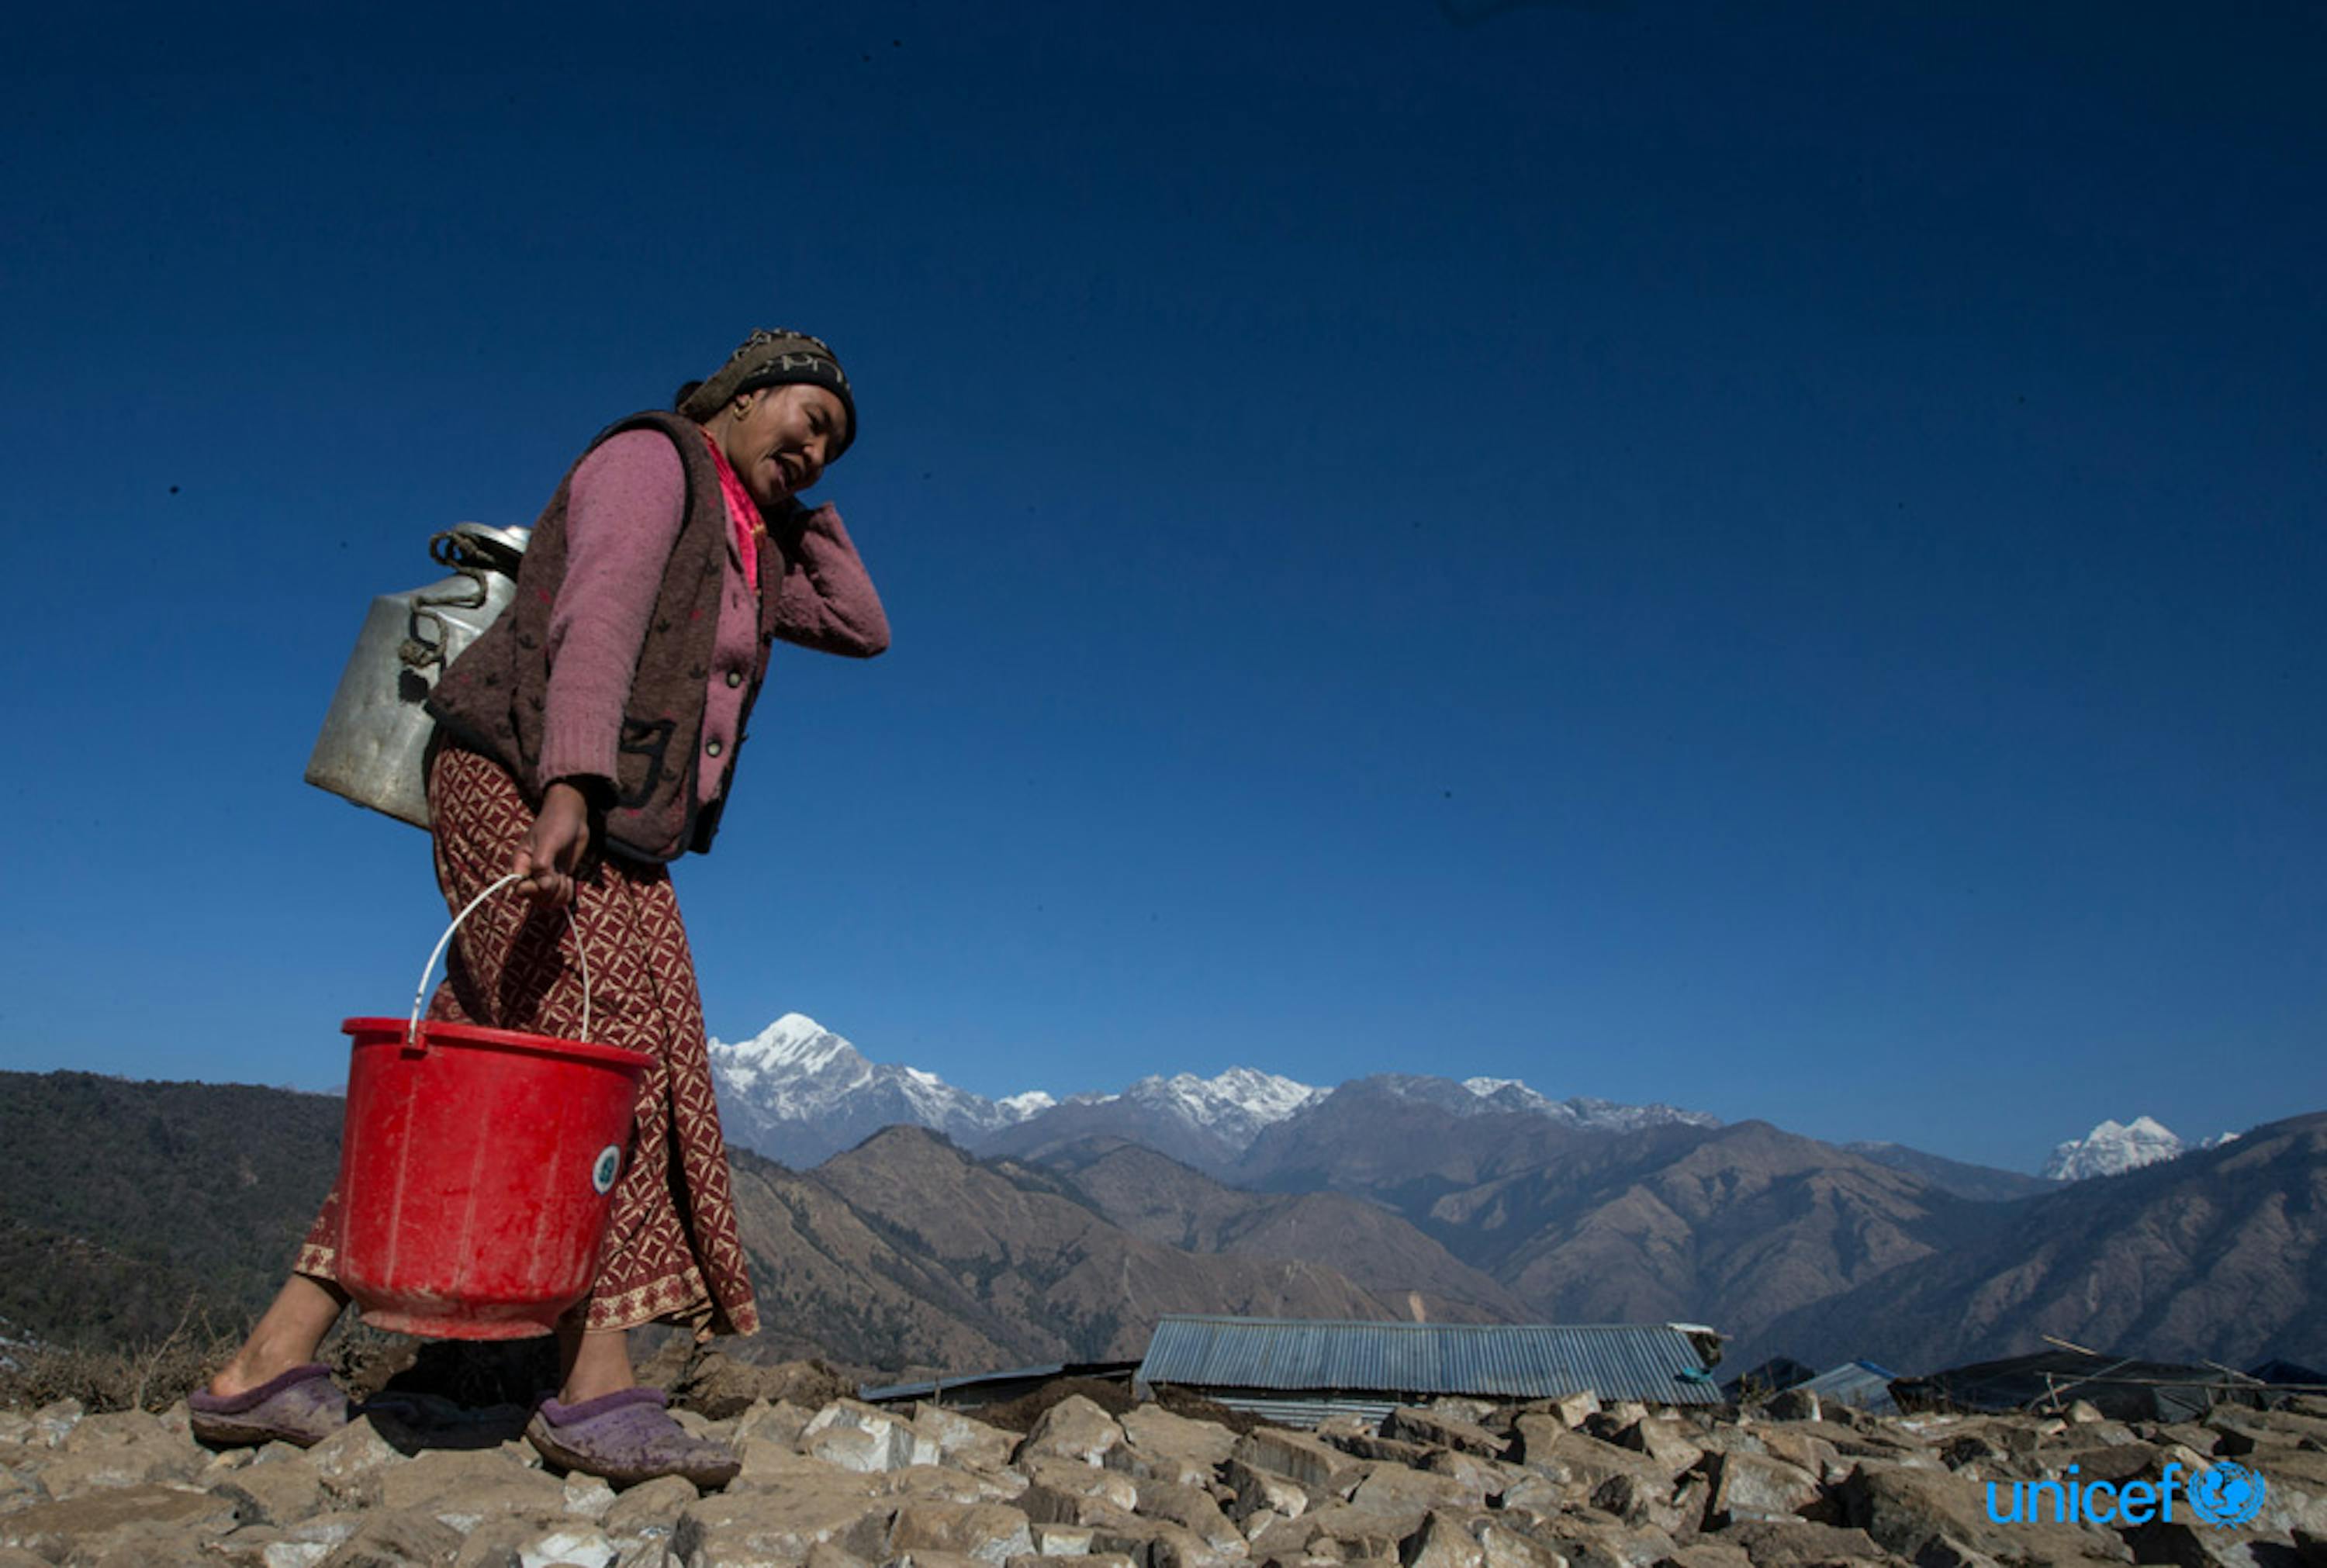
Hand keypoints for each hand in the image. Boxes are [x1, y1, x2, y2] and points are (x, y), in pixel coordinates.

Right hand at [513, 780, 592, 904]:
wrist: (572, 816)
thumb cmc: (556, 824)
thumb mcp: (548, 842)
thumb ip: (542, 865)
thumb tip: (543, 887)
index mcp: (520, 863)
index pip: (519, 889)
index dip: (533, 890)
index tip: (546, 879)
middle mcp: (530, 873)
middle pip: (534, 899)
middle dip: (550, 892)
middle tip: (559, 876)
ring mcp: (545, 877)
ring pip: (548, 901)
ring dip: (560, 893)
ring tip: (565, 877)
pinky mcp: (558, 878)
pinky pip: (560, 897)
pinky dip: (567, 893)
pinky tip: (570, 880)